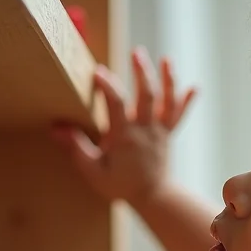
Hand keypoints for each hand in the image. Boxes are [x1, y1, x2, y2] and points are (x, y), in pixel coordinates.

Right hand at [54, 47, 196, 207]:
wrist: (151, 197)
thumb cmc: (120, 186)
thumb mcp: (93, 171)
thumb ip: (77, 147)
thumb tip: (56, 128)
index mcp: (125, 135)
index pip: (116, 104)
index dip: (108, 86)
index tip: (98, 72)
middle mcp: (145, 130)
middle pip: (147, 95)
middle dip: (143, 73)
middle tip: (137, 52)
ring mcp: (159, 131)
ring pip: (166, 102)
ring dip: (168, 80)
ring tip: (167, 60)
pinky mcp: (167, 135)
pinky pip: (178, 117)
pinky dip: (187, 102)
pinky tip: (194, 88)